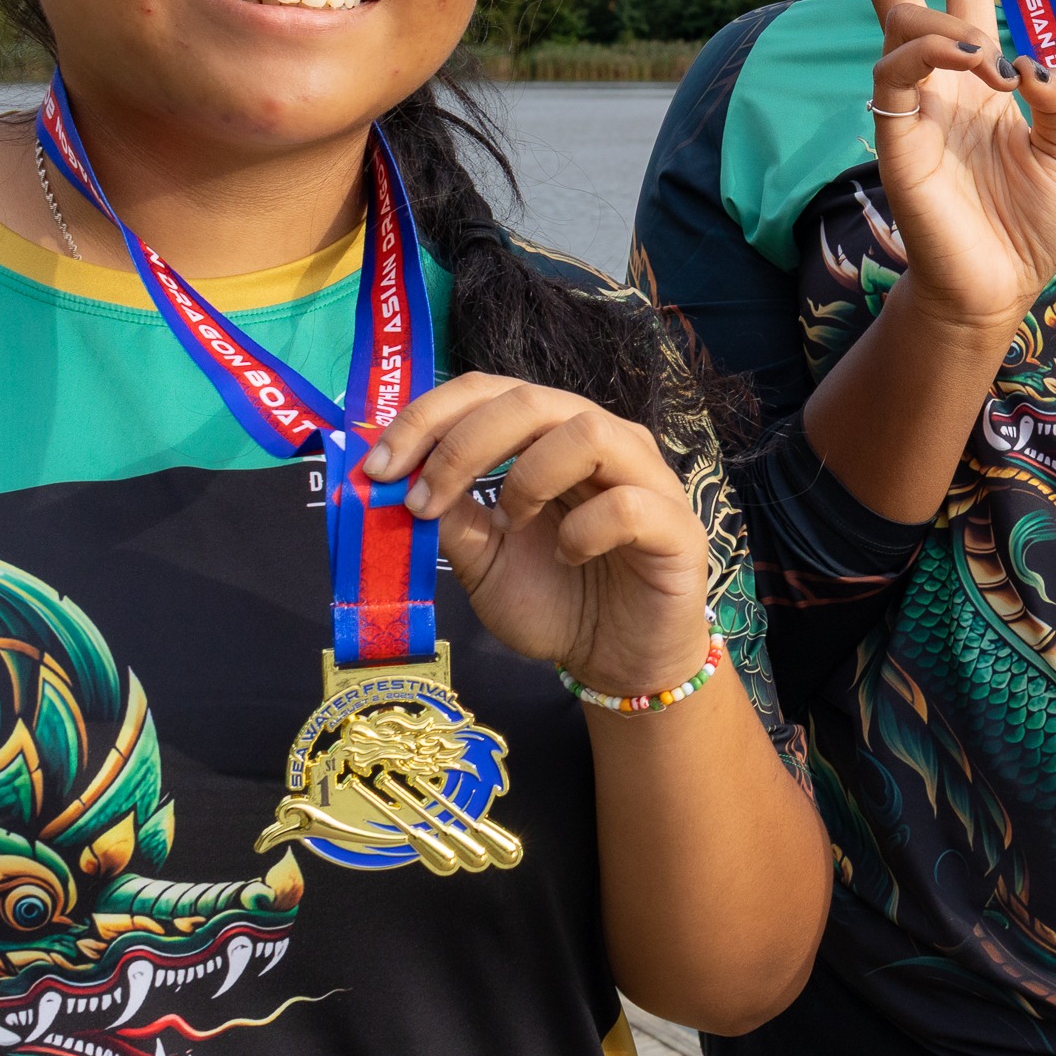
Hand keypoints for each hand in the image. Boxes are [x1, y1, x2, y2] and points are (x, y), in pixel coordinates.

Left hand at [363, 374, 716, 697]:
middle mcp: (602, 439)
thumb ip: (450, 518)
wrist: (619, 662)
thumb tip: (395, 481)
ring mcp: (645, 477)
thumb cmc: (558, 601)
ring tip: (511, 525)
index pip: (487, 392)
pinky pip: (626, 504)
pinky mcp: (676, 525)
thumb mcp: (483, 561)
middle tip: (421, 500)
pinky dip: (582, 531)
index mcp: (551, 436)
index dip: (427, 418)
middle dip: (461, 444)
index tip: (379, 468)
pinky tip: (570, 556)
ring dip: (527, 477)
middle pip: (530, 399)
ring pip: (586, 431)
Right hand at [843, 0, 1055, 335]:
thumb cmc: (1030, 223)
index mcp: (979, 76)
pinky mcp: (896, 139)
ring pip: (899, 24)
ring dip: (942, 21)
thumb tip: (1032, 58)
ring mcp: (910, 106)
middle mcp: (937, 80)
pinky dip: (930, 54)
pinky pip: (894, 72)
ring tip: (986, 58)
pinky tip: (972, 65)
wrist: (1001, 289)